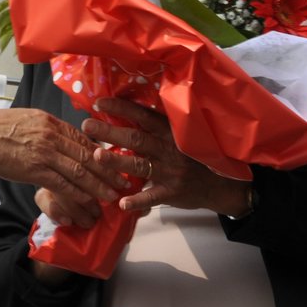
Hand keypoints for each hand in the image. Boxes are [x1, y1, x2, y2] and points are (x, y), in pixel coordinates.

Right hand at [0, 108, 128, 221]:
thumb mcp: (25, 120)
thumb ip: (44, 129)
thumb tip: (57, 139)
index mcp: (51, 122)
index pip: (84, 139)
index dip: (102, 153)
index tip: (114, 163)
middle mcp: (52, 135)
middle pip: (88, 155)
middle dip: (108, 171)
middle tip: (123, 182)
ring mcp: (45, 152)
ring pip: (80, 172)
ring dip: (98, 186)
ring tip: (111, 197)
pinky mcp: (35, 169)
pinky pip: (63, 184)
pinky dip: (77, 194)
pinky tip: (87, 202)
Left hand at [79, 98, 247, 216]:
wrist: (220, 184)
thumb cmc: (193, 157)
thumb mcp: (179, 137)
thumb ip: (155, 129)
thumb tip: (123, 115)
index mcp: (170, 132)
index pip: (143, 116)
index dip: (121, 108)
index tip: (98, 103)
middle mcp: (169, 148)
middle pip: (135, 137)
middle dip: (110, 131)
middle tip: (86, 125)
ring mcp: (170, 171)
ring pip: (140, 164)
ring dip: (117, 160)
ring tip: (97, 155)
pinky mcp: (172, 192)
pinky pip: (152, 196)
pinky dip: (137, 201)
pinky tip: (121, 203)